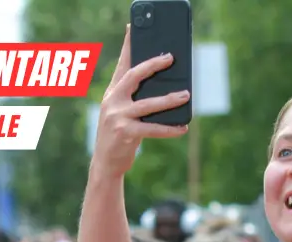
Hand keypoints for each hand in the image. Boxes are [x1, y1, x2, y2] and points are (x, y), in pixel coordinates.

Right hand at [92, 27, 189, 178]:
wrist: (105, 164)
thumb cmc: (118, 136)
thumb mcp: (121, 113)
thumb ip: (133, 99)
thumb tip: (162, 89)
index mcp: (111, 93)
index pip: (121, 65)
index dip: (127, 46)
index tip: (133, 28)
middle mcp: (112, 101)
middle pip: (134, 76)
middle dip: (152, 65)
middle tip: (170, 58)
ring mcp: (118, 117)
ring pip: (148, 104)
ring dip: (169, 99)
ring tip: (185, 95)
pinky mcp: (126, 133)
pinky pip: (152, 129)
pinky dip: (169, 129)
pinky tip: (182, 128)